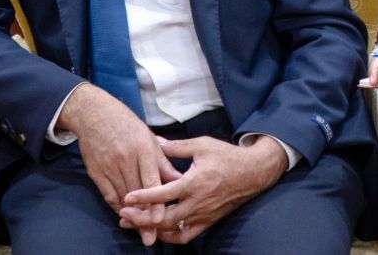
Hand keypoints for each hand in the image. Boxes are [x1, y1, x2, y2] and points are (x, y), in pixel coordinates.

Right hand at [56, 84, 179, 243]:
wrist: (95, 114)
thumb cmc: (127, 124)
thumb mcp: (149, 138)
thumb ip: (162, 161)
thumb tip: (178, 179)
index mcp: (142, 149)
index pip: (150, 179)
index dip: (155, 200)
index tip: (160, 218)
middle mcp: (125, 159)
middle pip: (137, 194)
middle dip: (144, 217)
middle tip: (151, 236)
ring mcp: (109, 167)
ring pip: (122, 197)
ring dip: (132, 216)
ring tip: (141, 232)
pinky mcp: (97, 172)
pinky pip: (108, 194)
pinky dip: (117, 206)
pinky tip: (125, 216)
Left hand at [118, 134, 287, 244]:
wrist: (254, 172)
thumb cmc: (227, 157)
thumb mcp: (202, 145)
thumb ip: (176, 146)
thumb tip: (153, 141)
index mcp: (194, 182)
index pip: (164, 194)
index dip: (143, 196)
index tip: (126, 197)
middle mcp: (198, 202)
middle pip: (164, 218)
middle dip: (141, 219)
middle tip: (124, 214)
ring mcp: (203, 215)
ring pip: (173, 231)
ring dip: (152, 229)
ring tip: (135, 224)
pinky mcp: (208, 221)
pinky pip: (185, 236)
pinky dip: (170, 236)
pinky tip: (159, 230)